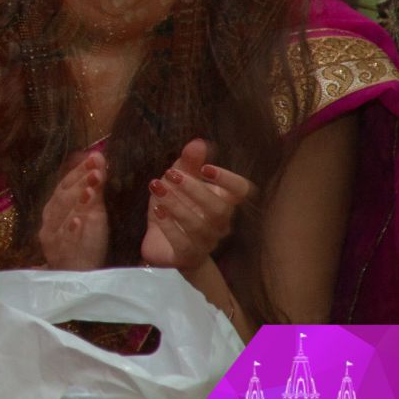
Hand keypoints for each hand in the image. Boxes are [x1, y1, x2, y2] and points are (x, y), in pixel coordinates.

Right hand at [39, 150, 108, 269]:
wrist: (74, 277)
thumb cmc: (81, 243)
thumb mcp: (87, 215)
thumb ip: (89, 190)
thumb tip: (97, 160)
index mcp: (54, 208)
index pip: (65, 184)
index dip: (79, 170)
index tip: (95, 156)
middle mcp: (50, 220)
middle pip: (63, 195)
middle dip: (81, 179)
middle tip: (96, 164)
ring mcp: (54, 237)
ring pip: (63, 214)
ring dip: (77, 198)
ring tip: (92, 184)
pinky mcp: (63, 254)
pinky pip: (66, 240)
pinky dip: (71, 229)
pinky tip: (79, 219)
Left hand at [142, 139, 253, 269]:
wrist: (165, 247)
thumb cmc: (177, 209)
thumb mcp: (177, 183)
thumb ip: (189, 163)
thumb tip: (198, 142)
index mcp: (223, 202)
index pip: (242, 191)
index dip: (228, 179)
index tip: (206, 167)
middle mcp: (220, 224)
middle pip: (219, 208)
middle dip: (195, 189)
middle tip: (171, 174)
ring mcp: (206, 242)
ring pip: (198, 225)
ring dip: (176, 204)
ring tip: (157, 187)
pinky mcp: (187, 256)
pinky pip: (182, 242)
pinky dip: (169, 225)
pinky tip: (157, 210)